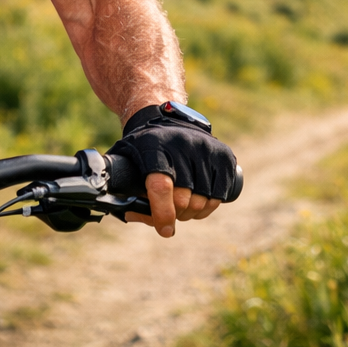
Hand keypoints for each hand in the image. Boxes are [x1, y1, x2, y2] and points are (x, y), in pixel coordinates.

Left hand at [108, 112, 238, 236]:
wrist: (167, 116)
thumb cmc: (144, 147)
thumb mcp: (126, 160)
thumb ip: (124, 188)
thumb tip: (131, 214)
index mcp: (154, 147)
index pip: (161, 186)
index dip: (162, 213)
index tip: (164, 229)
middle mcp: (182, 145)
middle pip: (183, 199)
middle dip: (175, 215)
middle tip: (169, 214)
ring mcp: (206, 149)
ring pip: (203, 201)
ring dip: (192, 213)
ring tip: (182, 207)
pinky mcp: (223, 155)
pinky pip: (220, 195)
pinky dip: (209, 206)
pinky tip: (199, 201)